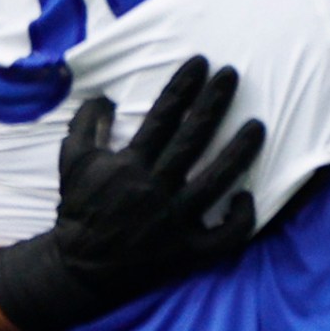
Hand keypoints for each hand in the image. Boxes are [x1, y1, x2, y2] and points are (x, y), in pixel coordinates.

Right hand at [0, 58, 263, 330]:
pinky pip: (223, 235)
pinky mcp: (187, 250)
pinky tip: (246, 197)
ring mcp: (174, 220)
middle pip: (192, 138)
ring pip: (216, 181)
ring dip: (240, 151)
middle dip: (214, 103)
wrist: (78, 267)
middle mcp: (154, 188)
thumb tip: (104, 97)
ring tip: (258, 126)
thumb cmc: (79, 210)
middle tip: (232, 75)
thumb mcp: (71, 164)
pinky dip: (239, 218)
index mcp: (129, 165)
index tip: (201, 63)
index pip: (161, 117)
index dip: (182, 87)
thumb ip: (85, 127)